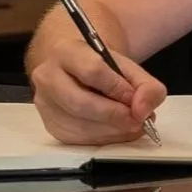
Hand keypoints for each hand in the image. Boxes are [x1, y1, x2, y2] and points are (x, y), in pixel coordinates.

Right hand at [31, 33, 165, 147]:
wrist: (77, 71)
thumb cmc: (103, 68)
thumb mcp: (128, 67)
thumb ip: (146, 86)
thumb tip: (143, 112)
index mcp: (66, 52)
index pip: (93, 72)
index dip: (119, 90)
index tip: (137, 101)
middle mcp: (48, 76)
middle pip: (82, 103)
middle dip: (116, 116)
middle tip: (139, 120)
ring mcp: (45, 103)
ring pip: (80, 126)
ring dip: (113, 131)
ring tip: (132, 124)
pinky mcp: (50, 125)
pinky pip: (79, 139)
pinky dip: (105, 138)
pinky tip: (117, 130)